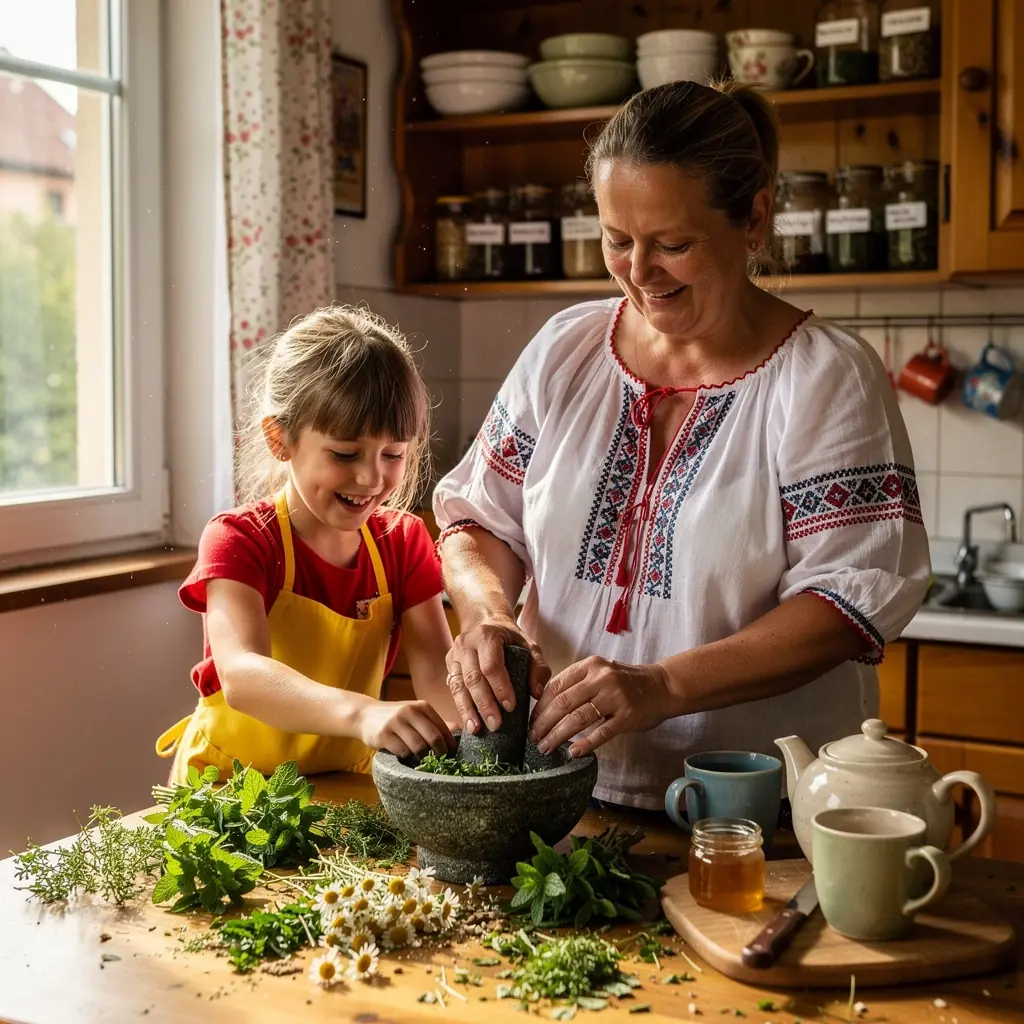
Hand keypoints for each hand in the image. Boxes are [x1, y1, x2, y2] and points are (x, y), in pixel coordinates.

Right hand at [356, 700, 454, 758]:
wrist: (365, 715)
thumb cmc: (396, 717)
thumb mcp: (416, 714)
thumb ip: (435, 722)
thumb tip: (458, 730)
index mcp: (422, 706)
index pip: (443, 728)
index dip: (449, 744)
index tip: (452, 755)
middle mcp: (410, 711)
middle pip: (433, 738)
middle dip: (440, 754)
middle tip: (440, 763)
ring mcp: (395, 722)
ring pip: (418, 747)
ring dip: (423, 758)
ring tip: (424, 762)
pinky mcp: (383, 734)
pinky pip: (402, 751)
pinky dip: (407, 758)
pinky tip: (407, 759)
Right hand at [445, 615, 550, 734]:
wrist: (483, 619)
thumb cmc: (509, 636)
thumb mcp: (529, 644)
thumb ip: (538, 667)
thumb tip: (536, 693)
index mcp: (487, 635)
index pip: (491, 665)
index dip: (500, 687)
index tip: (510, 707)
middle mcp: (466, 644)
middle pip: (472, 678)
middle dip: (484, 704)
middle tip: (495, 725)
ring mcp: (454, 654)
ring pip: (458, 685)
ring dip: (467, 709)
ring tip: (476, 729)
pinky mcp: (449, 664)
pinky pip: (452, 688)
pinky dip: (460, 706)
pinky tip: (469, 722)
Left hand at [528, 656, 675, 757]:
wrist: (662, 685)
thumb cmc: (625, 682)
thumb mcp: (599, 673)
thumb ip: (577, 684)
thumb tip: (545, 707)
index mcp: (590, 665)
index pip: (556, 686)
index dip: (539, 706)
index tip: (530, 721)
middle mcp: (601, 678)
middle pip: (563, 703)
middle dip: (543, 723)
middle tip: (533, 738)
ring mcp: (616, 697)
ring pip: (578, 719)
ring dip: (558, 735)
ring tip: (546, 748)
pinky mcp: (628, 716)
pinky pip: (601, 732)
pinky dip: (584, 744)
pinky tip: (572, 752)